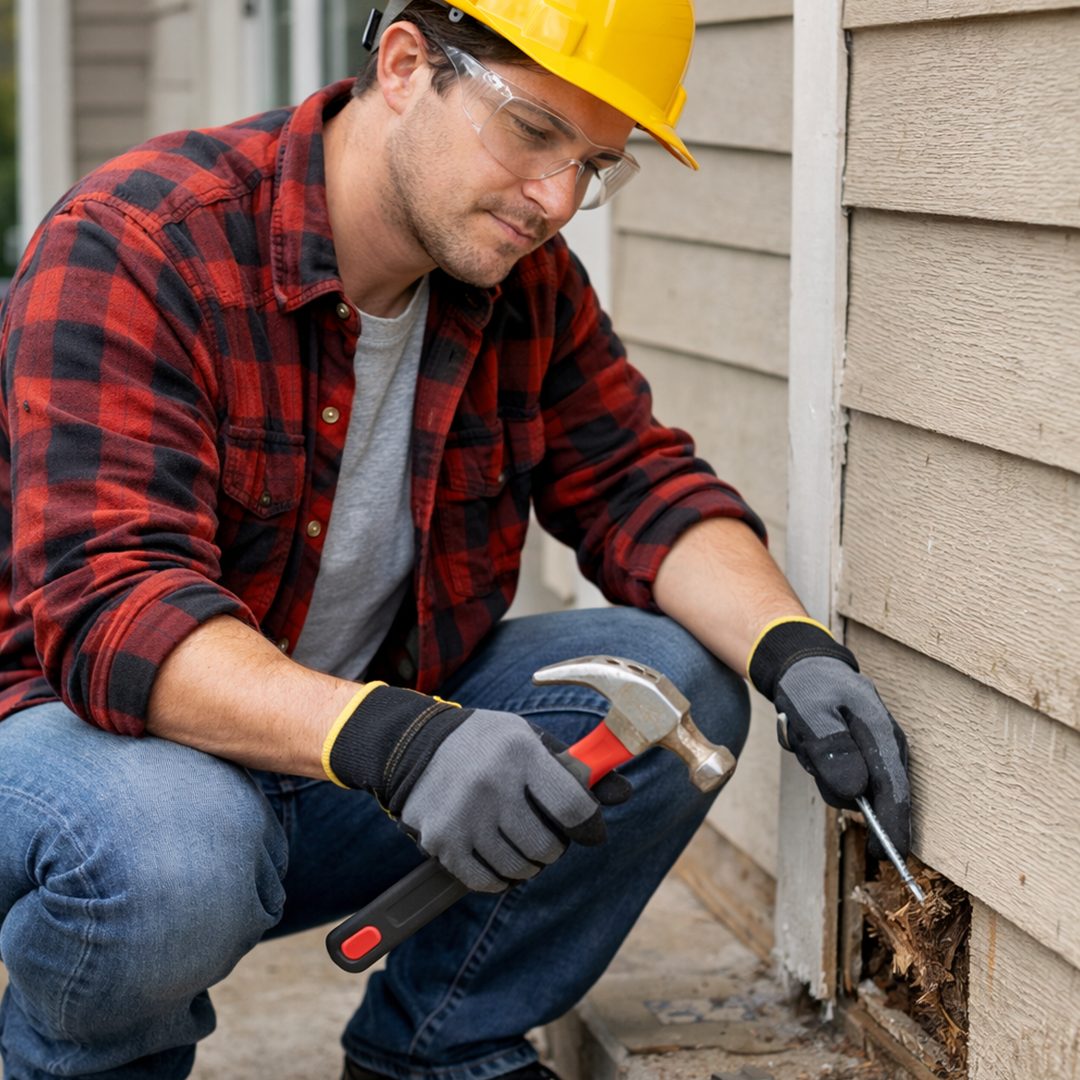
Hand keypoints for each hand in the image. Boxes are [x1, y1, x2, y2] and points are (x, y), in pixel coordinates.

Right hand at [322, 685, 629, 891]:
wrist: (412, 744)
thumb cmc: (485, 743)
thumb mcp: (530, 741)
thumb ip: (576, 768)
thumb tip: (625, 792)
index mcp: (521, 754)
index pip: (574, 808)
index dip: (589, 825)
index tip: (588, 829)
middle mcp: (493, 785)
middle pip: (548, 847)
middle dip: (554, 847)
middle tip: (545, 833)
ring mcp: (465, 816)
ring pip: (520, 868)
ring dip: (528, 864)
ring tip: (519, 842)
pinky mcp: (442, 841)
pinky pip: (487, 881)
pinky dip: (500, 878)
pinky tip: (499, 858)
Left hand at [749, 619, 910, 859]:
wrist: (805, 665)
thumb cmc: (809, 687)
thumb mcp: (811, 712)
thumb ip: (832, 749)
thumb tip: (857, 792)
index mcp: (882, 734)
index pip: (895, 792)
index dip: (892, 828)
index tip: (885, 857)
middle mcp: (888, 746)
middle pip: (868, 795)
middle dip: (834, 784)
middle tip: (808, 748)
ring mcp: (876, 751)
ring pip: (849, 787)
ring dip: (822, 771)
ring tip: (808, 738)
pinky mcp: (862, 755)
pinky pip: (841, 776)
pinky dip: (821, 765)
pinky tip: (811, 743)